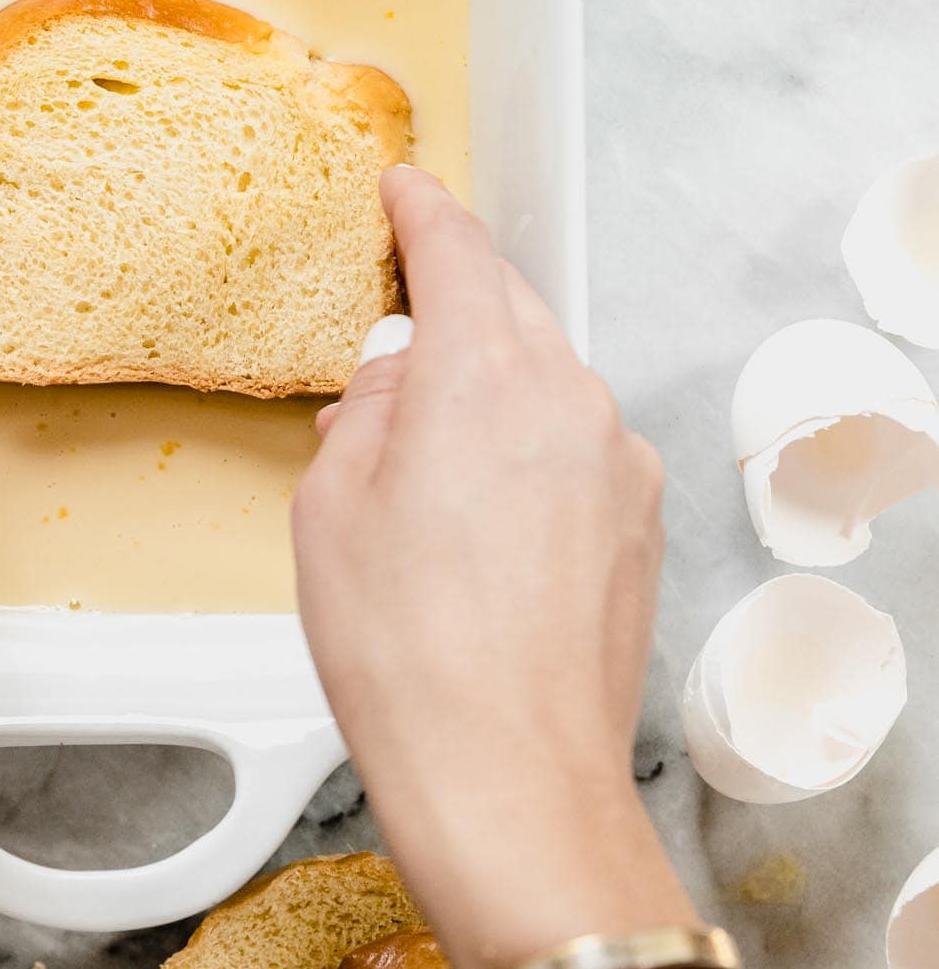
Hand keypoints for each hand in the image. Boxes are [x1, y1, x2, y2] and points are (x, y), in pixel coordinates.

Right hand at [294, 166, 672, 968]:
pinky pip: (575, 446)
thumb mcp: (330, 509)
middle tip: (394, 329)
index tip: (403, 191)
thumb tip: (393, 381)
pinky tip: (474, 521)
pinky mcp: (639, 520)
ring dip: (487, 390)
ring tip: (417, 466)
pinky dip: (526, 451)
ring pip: (544, 380)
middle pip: (509, 307)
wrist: (509, 778)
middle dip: (452, 303)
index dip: (422, 210)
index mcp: (482, 373)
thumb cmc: (408, 656)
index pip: (457, 249)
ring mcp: (616, 460)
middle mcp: (568, 397)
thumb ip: (365, 413)